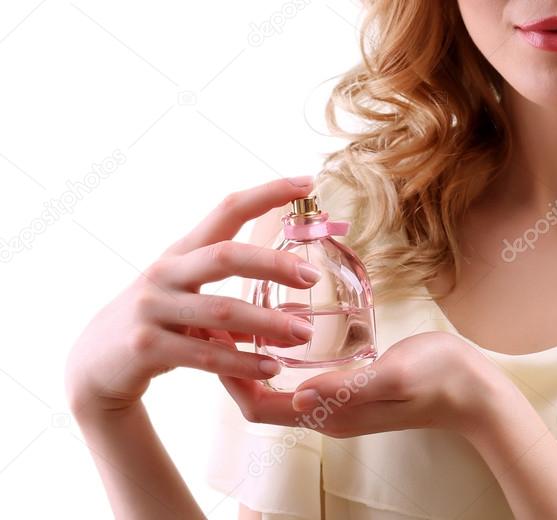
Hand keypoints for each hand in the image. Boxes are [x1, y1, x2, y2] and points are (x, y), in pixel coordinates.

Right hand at [66, 176, 322, 417]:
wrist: (96, 364)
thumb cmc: (158, 322)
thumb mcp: (189, 297)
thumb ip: (232, 294)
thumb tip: (296, 298)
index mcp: (181, 253)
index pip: (226, 211)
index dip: (265, 193)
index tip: (305, 182)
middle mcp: (165, 273)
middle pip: (224, 257)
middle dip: (272, 264)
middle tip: (313, 277)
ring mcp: (152, 309)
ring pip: (221, 312)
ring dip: (268, 323)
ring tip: (304, 334)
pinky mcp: (146, 348)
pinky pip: (205, 356)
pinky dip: (242, 363)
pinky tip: (271, 368)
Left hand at [221, 331, 510, 437]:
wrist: (476, 391)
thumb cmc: (441, 378)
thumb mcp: (395, 376)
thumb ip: (348, 387)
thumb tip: (298, 395)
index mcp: (331, 414)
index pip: (258, 407)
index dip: (228, 377)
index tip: (213, 335)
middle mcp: (326, 413)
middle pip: (259, 399)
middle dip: (231, 364)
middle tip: (214, 320)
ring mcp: (338, 403)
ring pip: (276, 388)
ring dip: (252, 359)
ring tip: (236, 318)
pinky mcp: (350, 388)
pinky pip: (298, 378)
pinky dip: (278, 356)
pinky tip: (280, 326)